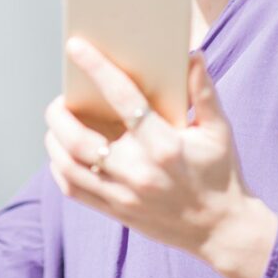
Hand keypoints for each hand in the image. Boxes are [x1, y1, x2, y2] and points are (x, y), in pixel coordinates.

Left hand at [44, 37, 277, 277]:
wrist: (223, 230)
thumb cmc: (221, 173)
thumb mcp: (220, 130)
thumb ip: (204, 92)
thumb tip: (192, 55)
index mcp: (165, 146)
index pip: (124, 99)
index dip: (97, 69)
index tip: (75, 47)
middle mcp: (139, 172)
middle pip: (80, 140)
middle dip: (60, 113)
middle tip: (60, 98)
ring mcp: (124, 195)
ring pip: (70, 166)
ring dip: (55, 139)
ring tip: (58, 120)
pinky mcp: (117, 212)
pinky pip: (73, 190)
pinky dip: (59, 167)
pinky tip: (62, 150)